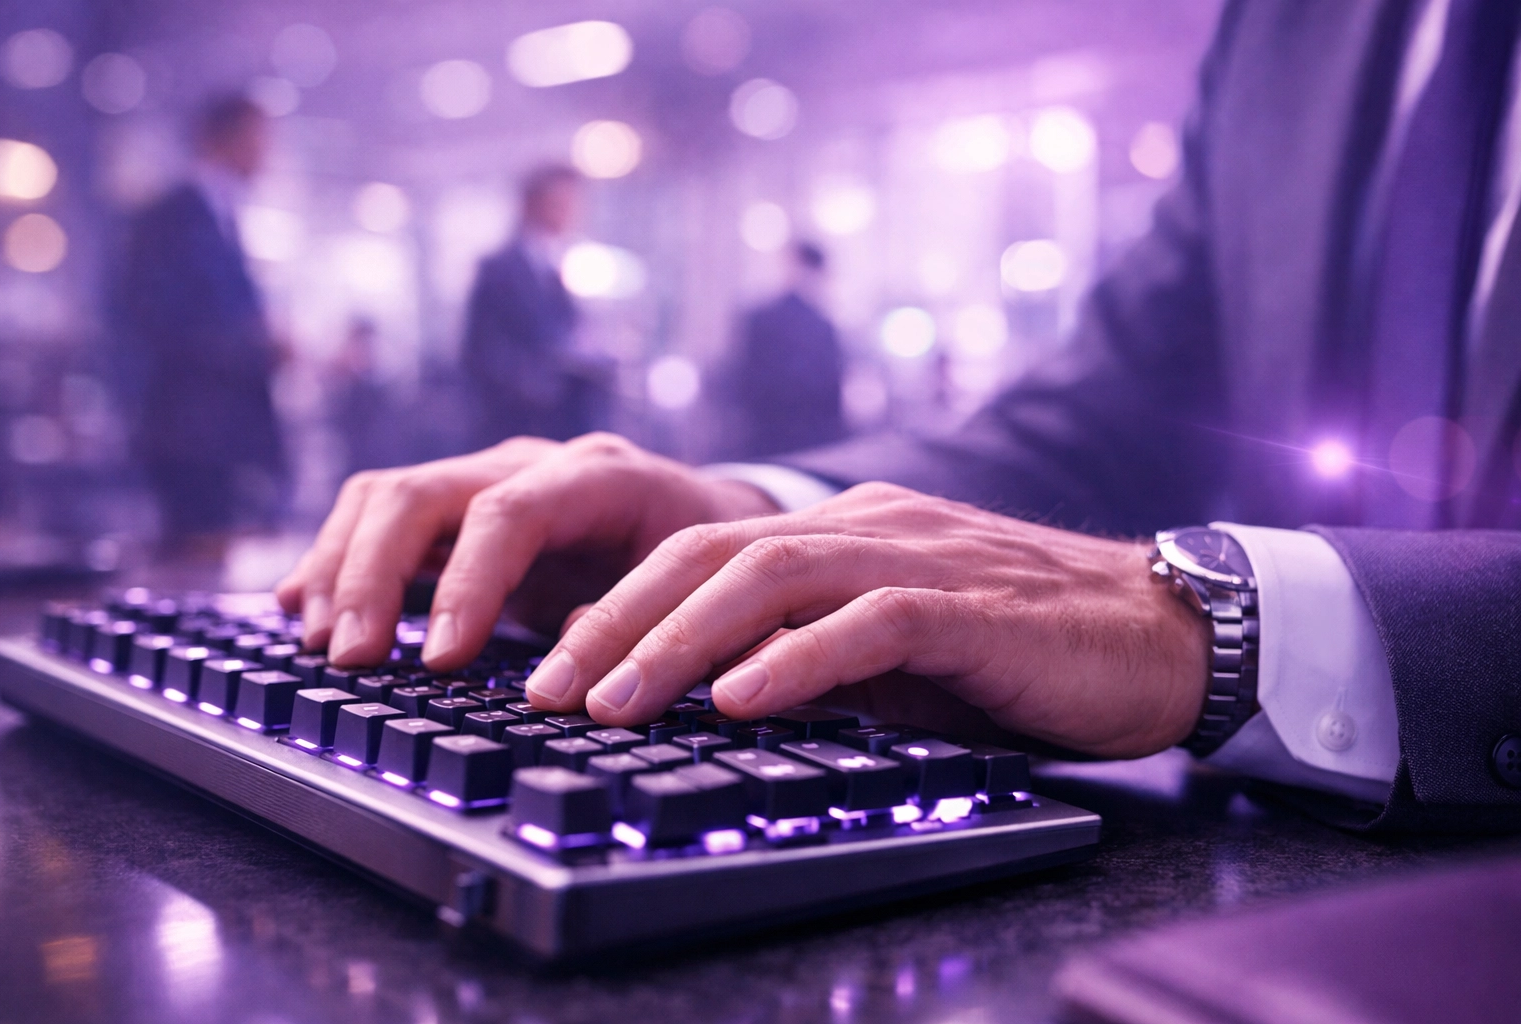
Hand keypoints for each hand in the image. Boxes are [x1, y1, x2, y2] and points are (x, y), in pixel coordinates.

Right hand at [274, 433, 777, 667]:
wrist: (702, 518)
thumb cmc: (697, 562)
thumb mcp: (687, 591)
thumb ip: (630, 621)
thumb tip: (562, 670)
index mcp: (598, 475)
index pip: (510, 512)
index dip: (469, 583)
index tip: (441, 660)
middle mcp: (530, 464)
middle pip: (422, 494)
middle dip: (375, 575)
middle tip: (353, 658)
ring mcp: (486, 478)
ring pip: (385, 498)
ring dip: (343, 570)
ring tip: (323, 645)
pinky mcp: (456, 509)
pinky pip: (377, 518)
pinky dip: (336, 561)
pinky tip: (301, 606)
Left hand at [528, 482, 1209, 757]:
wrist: (1160, 632)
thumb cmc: (1020, 646)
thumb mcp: (896, 647)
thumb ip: (817, 651)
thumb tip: (721, 694)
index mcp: (844, 531)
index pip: (705, 552)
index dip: (620, 608)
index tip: (555, 670)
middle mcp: (867, 527)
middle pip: (713, 553)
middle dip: (619, 622)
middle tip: (550, 689)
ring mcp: (917, 556)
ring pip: (773, 576)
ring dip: (681, 641)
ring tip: (613, 700)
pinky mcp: (970, 605)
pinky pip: (868, 623)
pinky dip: (799, 661)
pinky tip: (742, 701)